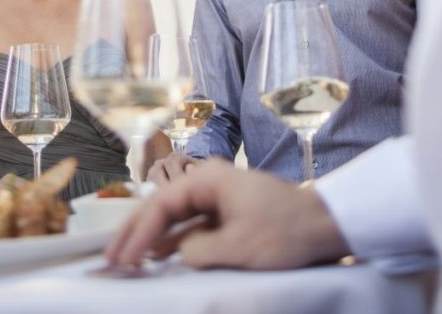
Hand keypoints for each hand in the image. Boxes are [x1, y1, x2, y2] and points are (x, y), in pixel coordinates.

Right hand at [106, 159, 349, 269]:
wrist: (330, 227)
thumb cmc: (288, 231)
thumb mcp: (240, 247)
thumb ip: (199, 252)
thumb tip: (177, 254)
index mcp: (208, 180)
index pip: (160, 205)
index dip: (139, 234)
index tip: (125, 259)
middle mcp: (207, 183)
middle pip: (160, 208)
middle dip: (135, 233)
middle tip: (111, 258)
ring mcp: (217, 198)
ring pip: (172, 218)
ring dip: (151, 239)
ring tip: (127, 260)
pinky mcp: (226, 214)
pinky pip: (190, 227)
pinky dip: (172, 242)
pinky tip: (158, 257)